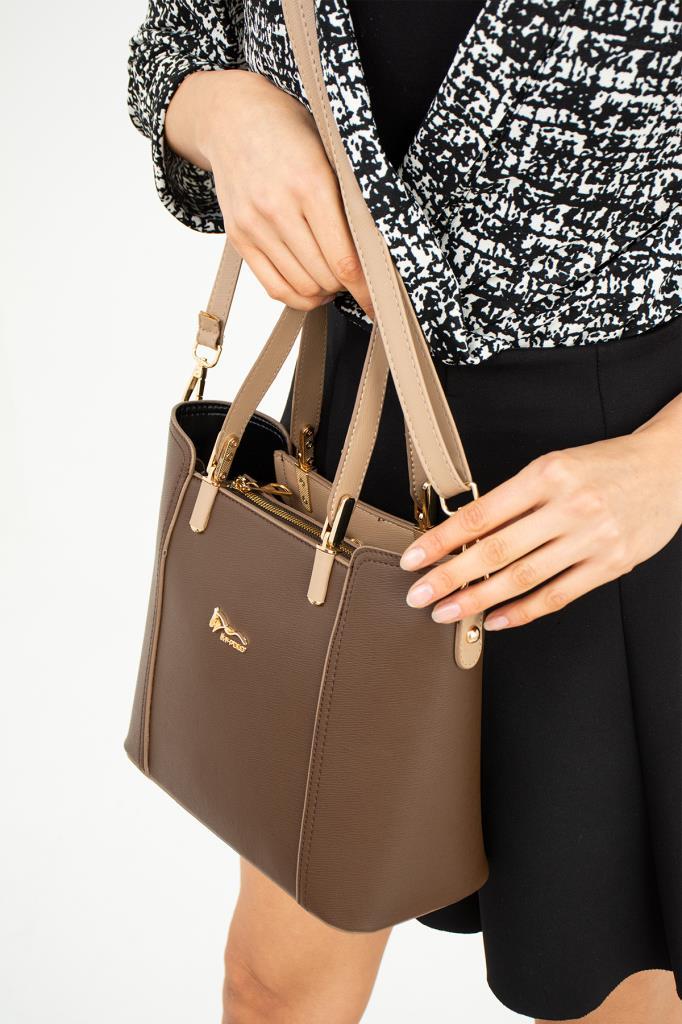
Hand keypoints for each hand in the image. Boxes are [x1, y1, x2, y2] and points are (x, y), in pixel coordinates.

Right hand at [165, 68, 373, 317]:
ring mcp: (254, 225)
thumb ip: (349, 202)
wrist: (232, 117)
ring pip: (300, 288)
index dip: (366, 288)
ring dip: (324, 293)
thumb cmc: (291, 133)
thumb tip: (375, 256)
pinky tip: (311, 286)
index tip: (379, 303)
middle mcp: (278, 207)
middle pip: (323, 278)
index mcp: (310, 183)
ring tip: (334, 279)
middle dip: (346, 287)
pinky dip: (298, 296)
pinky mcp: (238, 237)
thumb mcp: (329, 155)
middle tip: (357, 279)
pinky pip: (273, 287)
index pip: (344, 259)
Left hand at [400, 403, 681, 630]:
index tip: (414, 558)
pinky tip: (495, 620)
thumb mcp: (555, 466)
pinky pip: (558, 595)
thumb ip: (515, 499)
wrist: (670, 467)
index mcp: (548, 474)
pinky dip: (522, 612)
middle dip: (450, 577)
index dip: (443, 540)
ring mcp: (592, 538)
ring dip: (478, 600)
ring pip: (523, 578)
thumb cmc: (604, 465)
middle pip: (497, 551)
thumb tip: (463, 535)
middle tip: (419, 595)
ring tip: (447, 612)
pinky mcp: (611, 564)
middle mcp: (570, 506)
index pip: (482, 513)